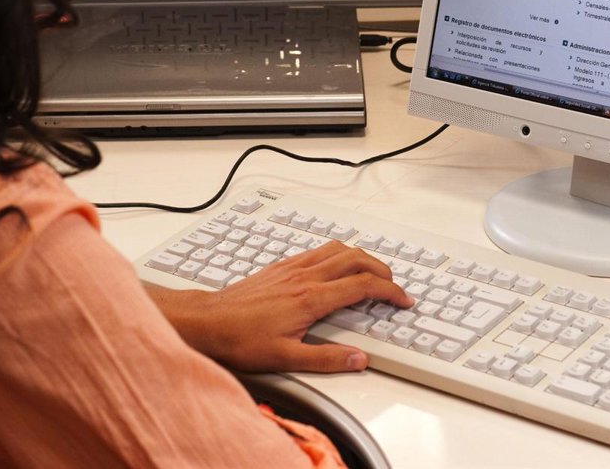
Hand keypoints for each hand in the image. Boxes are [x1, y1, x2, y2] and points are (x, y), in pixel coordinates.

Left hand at [147, 241, 412, 372]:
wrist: (207, 322)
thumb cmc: (241, 340)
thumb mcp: (286, 358)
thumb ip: (326, 359)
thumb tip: (358, 359)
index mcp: (311, 298)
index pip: (362, 285)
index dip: (389, 291)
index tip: (402, 300)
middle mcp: (305, 276)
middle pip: (356, 258)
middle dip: (382, 269)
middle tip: (394, 285)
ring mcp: (292, 268)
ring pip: (337, 249)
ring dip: (361, 257)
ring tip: (372, 272)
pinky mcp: (281, 266)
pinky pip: (317, 251)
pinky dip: (338, 254)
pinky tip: (335, 266)